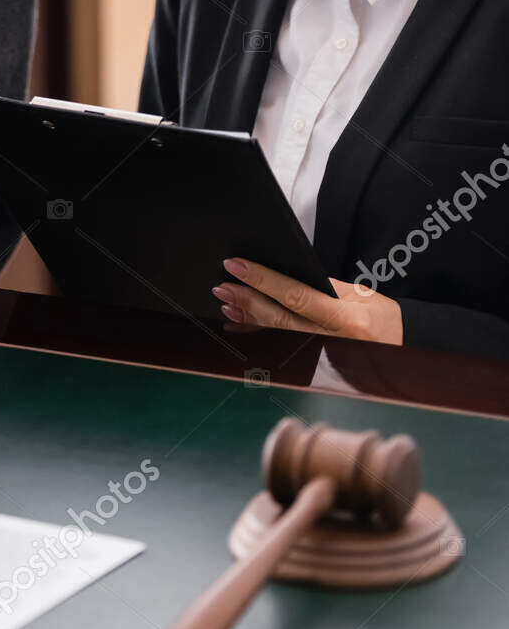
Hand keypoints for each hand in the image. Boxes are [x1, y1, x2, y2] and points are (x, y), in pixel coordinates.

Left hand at [212, 257, 403, 344]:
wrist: (407, 351)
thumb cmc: (386, 320)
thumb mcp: (363, 297)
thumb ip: (325, 287)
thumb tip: (286, 276)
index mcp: (345, 319)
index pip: (295, 295)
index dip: (262, 280)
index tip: (236, 265)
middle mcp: (331, 340)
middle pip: (279, 319)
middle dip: (247, 300)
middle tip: (222, 286)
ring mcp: (323, 355)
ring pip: (277, 335)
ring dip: (248, 319)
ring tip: (226, 304)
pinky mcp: (317, 364)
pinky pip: (282, 347)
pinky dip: (260, 334)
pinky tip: (240, 325)